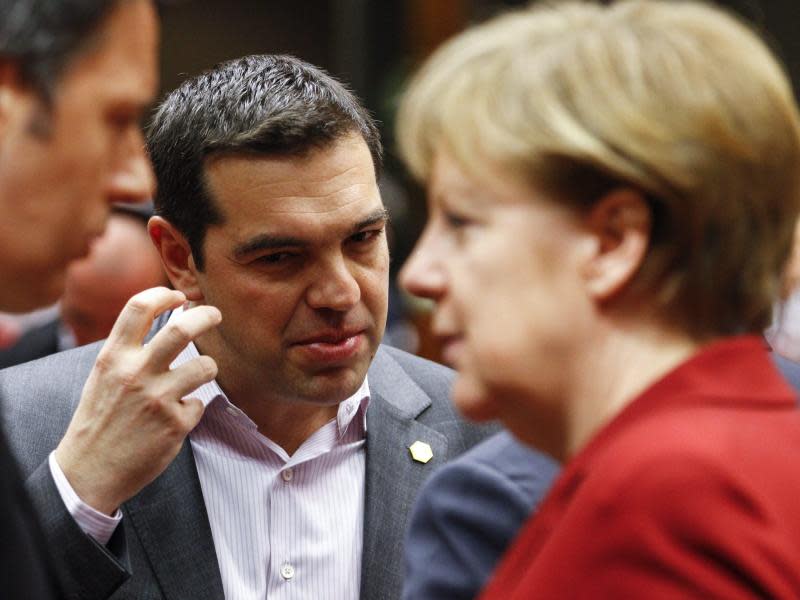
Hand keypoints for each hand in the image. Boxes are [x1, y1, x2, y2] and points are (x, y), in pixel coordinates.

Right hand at [55, 287, 220, 514]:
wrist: (89, 471)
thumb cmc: (100, 419)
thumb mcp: (104, 375)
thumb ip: (130, 349)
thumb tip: (167, 317)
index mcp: (113, 358)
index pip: (139, 307)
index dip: (164, 294)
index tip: (180, 296)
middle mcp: (136, 373)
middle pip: (183, 329)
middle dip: (207, 315)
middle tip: (215, 314)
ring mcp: (158, 399)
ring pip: (205, 366)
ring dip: (209, 366)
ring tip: (202, 372)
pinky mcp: (176, 424)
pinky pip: (200, 404)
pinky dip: (193, 407)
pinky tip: (177, 417)